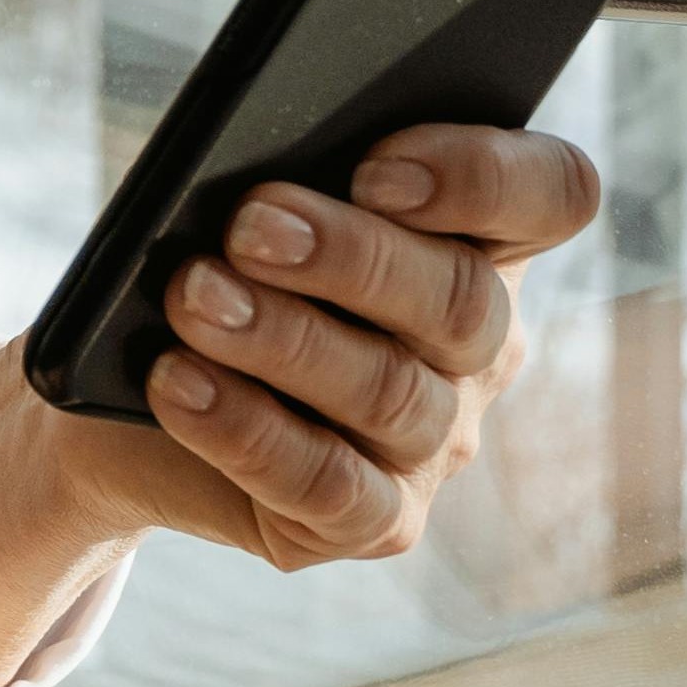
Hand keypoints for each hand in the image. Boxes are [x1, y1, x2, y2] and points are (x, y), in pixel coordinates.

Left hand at [81, 119, 599, 568]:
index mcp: (478, 239)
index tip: (372, 165)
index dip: (482, 175)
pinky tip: (178, 383)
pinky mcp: (377, 522)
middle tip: (249, 225)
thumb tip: (266, 165)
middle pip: (463, 300)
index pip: (552, 194)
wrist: (134, 392)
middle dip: (350, 257)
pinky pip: (331, 485)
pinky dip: (246, 429)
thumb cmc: (208, 262)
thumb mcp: (250, 198)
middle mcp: (479, 347)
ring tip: (191, 296)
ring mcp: (438, 441)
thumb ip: (289, 168)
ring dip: (283, 339)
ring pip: (391, 393)